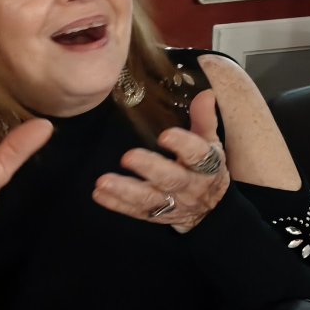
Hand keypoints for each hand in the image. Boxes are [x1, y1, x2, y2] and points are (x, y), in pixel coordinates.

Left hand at [92, 89, 230, 233]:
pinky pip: (136, 212)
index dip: (183, 145)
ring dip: (125, 191)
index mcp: (206, 166)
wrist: (210, 210)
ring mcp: (171, 204)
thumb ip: (204, 119)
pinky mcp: (155, 216)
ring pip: (149, 200)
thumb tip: (205, 93)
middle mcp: (189, 186)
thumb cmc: (205, 168)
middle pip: (170, 179)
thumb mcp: (210, 143)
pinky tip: (99, 193)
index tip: (165, 135)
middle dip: (149, 168)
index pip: (198, 155)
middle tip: (127, 157)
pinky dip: (117, 204)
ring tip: (103, 182)